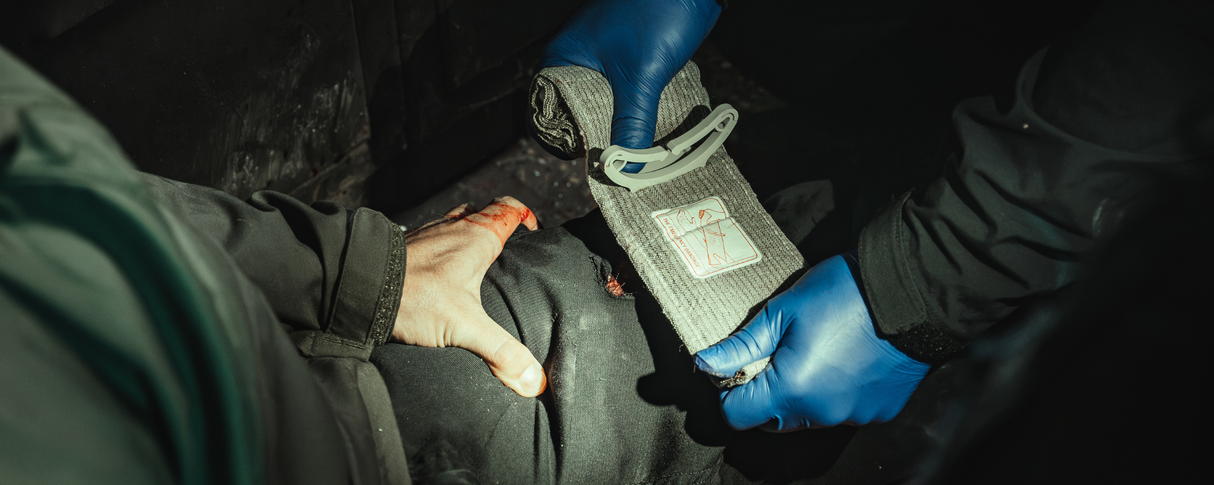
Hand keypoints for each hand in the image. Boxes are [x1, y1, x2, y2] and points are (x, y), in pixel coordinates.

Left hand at [393, 197, 546, 396]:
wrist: (360, 288)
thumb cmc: (414, 297)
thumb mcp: (465, 327)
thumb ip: (501, 352)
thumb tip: (533, 379)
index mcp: (476, 237)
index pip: (508, 208)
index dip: (524, 215)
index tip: (533, 230)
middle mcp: (453, 228)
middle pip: (483, 212)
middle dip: (498, 225)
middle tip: (508, 249)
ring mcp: (428, 235)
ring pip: (456, 224)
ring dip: (468, 237)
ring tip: (477, 264)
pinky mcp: (407, 248)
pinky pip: (434, 240)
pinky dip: (444, 251)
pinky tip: (441, 277)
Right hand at [541, 0, 721, 150]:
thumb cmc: (656, 10)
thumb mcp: (641, 76)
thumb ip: (631, 124)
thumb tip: (625, 168)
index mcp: (563, 59)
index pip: (549, 115)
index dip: (568, 145)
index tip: (592, 165)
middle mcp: (578, 62)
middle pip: (581, 116)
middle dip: (601, 142)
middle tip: (619, 167)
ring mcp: (604, 63)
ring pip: (607, 109)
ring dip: (622, 131)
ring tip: (636, 154)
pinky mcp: (629, 64)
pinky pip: (627, 99)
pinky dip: (637, 115)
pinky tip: (649, 132)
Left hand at [694, 255, 929, 430]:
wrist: (911, 290)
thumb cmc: (844, 294)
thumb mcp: (782, 312)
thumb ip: (741, 345)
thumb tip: (705, 364)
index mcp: (792, 390)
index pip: (737, 415)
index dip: (730, 391)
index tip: (741, 364)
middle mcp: (822, 414)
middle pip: (772, 421)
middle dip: (765, 393)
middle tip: (776, 352)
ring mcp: (853, 416)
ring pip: (807, 418)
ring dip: (800, 394)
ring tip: (814, 350)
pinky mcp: (878, 411)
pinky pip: (842, 411)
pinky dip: (834, 393)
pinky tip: (843, 358)